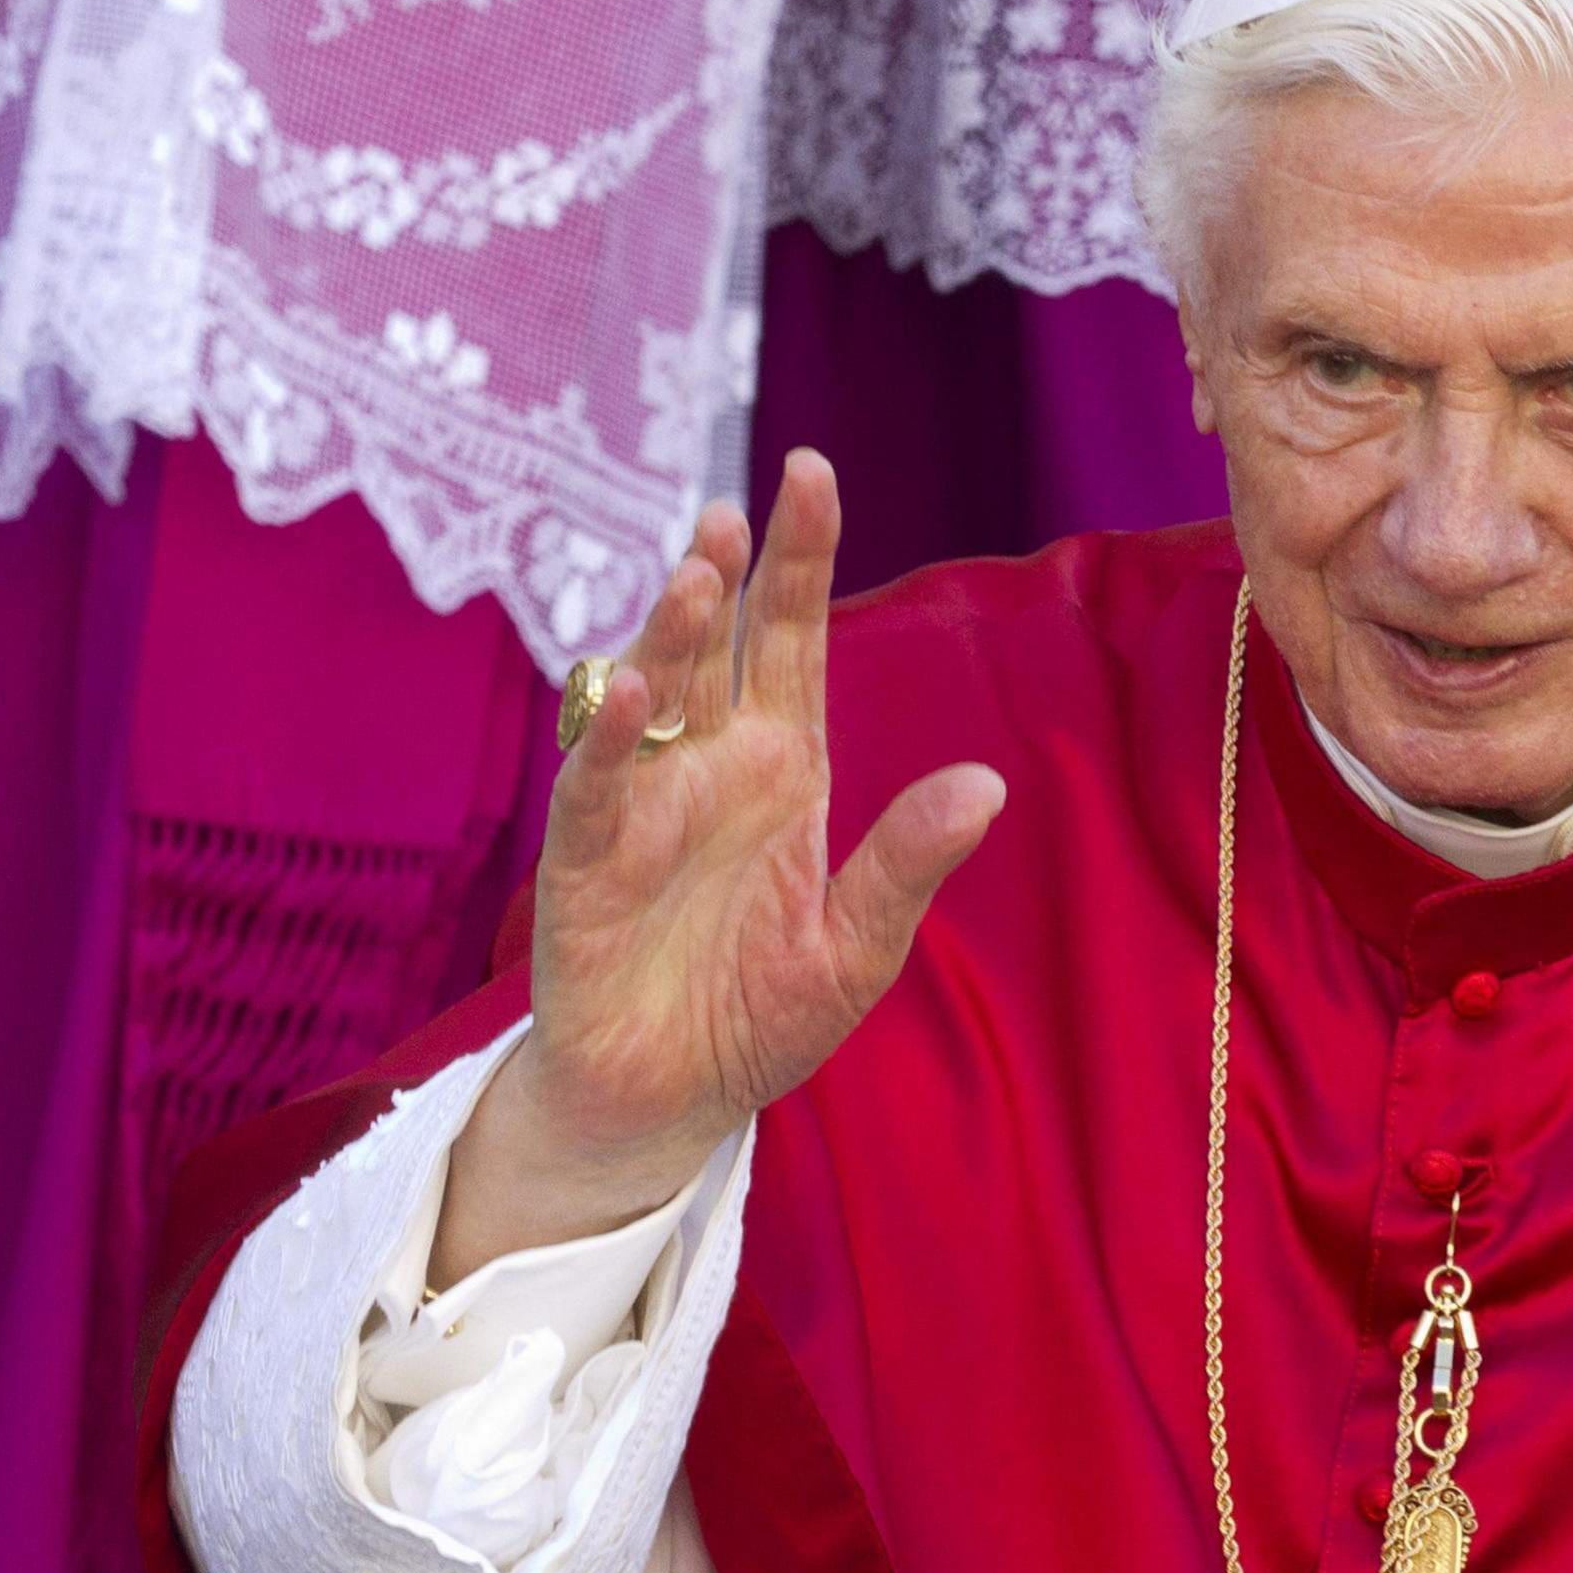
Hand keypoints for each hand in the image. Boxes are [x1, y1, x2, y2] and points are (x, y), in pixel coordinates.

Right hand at [431, 450, 1004, 1280]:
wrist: (668, 1101)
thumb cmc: (761, 1014)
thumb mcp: (858, 945)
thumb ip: (906, 862)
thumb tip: (988, 783)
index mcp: (782, 765)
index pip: (792, 638)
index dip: (799, 557)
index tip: (810, 471)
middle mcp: (707, 765)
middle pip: (715, 648)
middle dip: (721, 576)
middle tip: (731, 515)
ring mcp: (640, 806)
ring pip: (650, 697)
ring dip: (669, 637)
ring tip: (697, 578)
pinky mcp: (584, 865)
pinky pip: (593, 790)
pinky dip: (606, 742)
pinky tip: (627, 697)